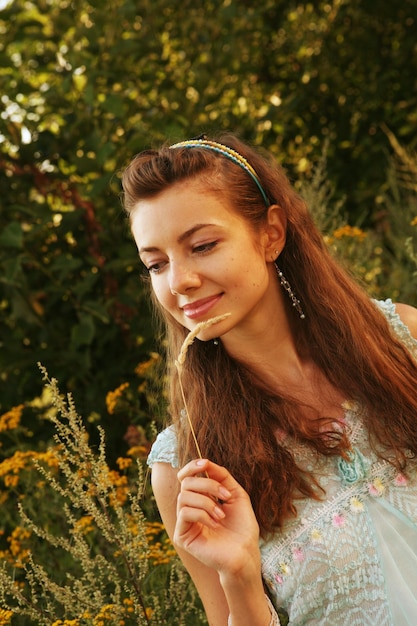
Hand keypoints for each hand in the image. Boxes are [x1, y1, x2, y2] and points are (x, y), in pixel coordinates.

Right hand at [174, 458, 260, 577]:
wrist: (246, 553)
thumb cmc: (243, 526)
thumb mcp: (235, 494)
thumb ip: (221, 476)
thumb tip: (205, 462)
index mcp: (200, 497)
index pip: (186, 476)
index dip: (192, 467)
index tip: (205, 464)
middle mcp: (189, 508)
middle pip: (186, 483)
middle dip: (209, 486)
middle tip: (226, 497)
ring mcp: (184, 522)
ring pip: (184, 496)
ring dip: (207, 502)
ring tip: (222, 515)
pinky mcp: (182, 535)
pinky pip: (184, 513)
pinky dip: (202, 515)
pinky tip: (215, 524)